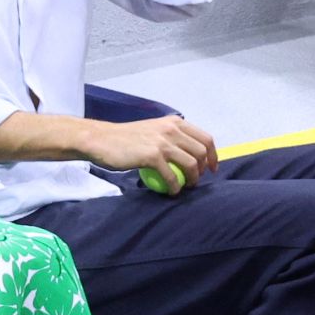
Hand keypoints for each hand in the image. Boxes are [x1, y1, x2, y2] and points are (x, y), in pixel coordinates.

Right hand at [83, 115, 217, 194]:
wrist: (101, 140)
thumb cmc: (124, 138)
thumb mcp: (153, 130)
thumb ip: (170, 136)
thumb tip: (188, 151)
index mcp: (174, 122)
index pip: (205, 138)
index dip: (213, 155)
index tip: (211, 168)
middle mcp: (172, 129)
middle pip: (202, 152)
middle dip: (204, 169)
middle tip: (196, 179)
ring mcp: (163, 142)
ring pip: (192, 164)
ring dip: (193, 179)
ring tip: (186, 186)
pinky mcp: (152, 156)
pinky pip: (172, 176)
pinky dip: (175, 187)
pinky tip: (171, 192)